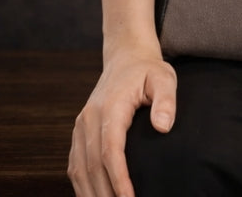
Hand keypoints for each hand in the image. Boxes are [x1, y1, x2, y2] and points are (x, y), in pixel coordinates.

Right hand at [68, 45, 176, 196]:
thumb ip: (166, 100)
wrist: (126, 58)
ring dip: (92, 194)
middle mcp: (89, 118)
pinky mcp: (80, 132)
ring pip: (80, 170)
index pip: (110, 151)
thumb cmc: (148, 70)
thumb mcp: (164, 78)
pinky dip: (83, 186)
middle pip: (92, 167)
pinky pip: (75, 165)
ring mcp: (81, 126)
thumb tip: (163, 127)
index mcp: (110, 107)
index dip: (118, 179)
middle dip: (106, 194)